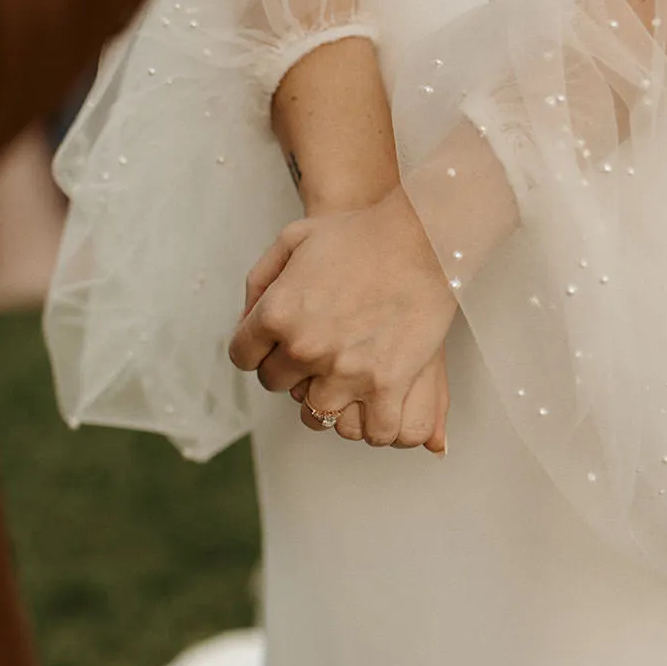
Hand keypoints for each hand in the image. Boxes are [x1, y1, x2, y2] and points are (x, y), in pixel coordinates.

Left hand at [229, 187, 456, 451]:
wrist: (423, 238)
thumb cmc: (360, 235)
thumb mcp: (292, 240)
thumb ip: (260, 283)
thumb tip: (246, 323)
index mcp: (275, 313)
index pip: (243, 356)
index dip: (257, 351)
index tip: (274, 348)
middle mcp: (303, 347)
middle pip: (276, 385)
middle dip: (289, 372)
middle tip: (314, 358)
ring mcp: (344, 371)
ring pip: (316, 415)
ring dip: (326, 403)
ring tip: (341, 386)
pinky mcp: (386, 386)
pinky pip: (372, 430)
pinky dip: (373, 425)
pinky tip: (375, 407)